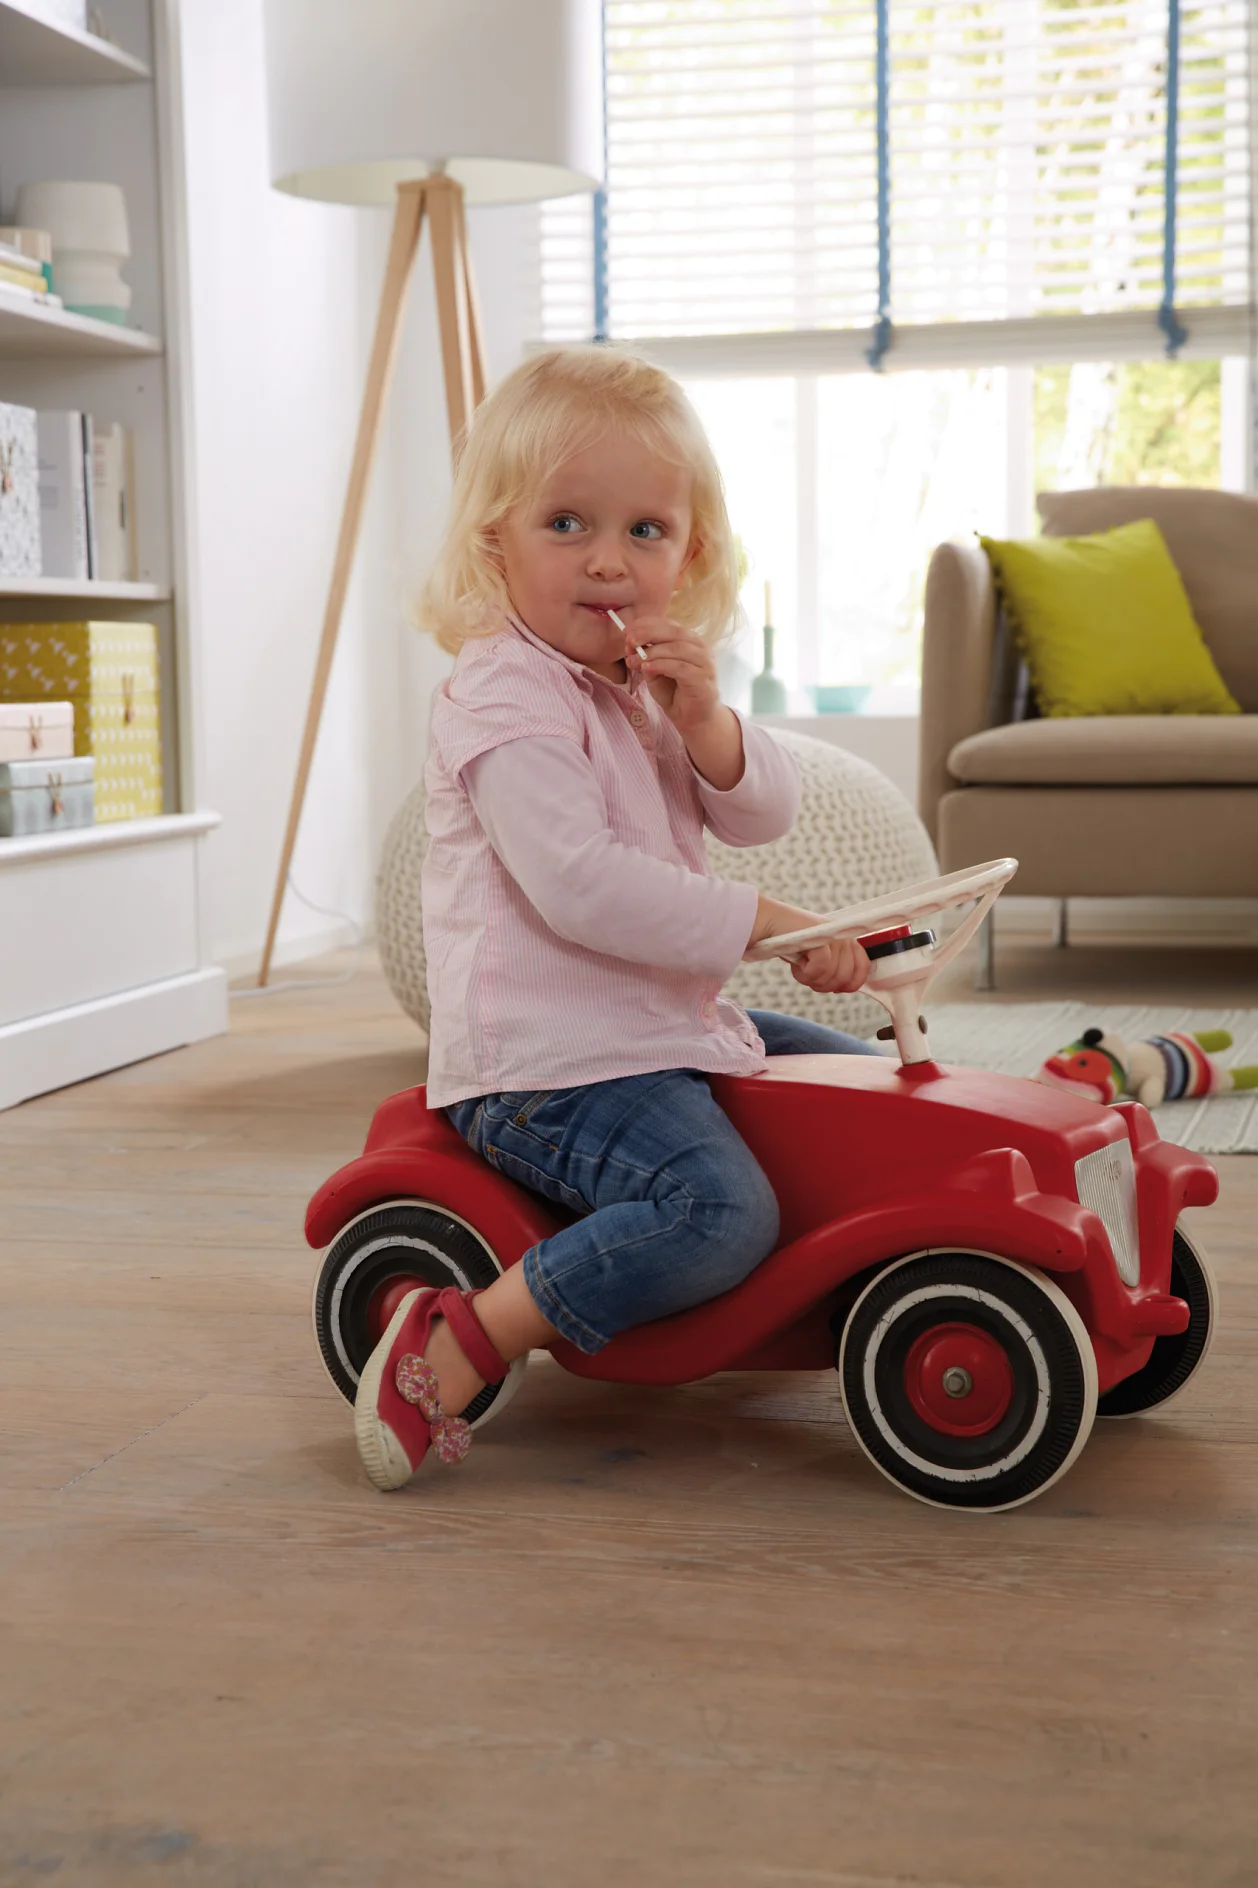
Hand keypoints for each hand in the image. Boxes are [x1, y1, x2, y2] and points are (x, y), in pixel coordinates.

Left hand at [626, 616, 720, 736]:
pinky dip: (661, 665)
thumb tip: (630, 645)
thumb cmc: (675, 693)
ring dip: (651, 652)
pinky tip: (646, 668)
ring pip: (677, 648)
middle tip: (629, 641)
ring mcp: (705, 663)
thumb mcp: (655, 672)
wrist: (693, 719)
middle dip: (648, 634)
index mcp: (690, 641)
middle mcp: (701, 648)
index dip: (647, 625)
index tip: (627, 630)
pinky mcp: (703, 679)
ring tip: (634, 660)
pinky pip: (680, 667)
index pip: (669, 625)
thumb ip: (646, 657)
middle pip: (674, 632)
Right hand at [745, 894, 869, 994]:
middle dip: (826, 985)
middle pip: (846, 976)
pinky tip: (796, 964)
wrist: (768, 923)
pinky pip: (820, 969)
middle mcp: (843, 936)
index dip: (852, 984)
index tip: (836, 989)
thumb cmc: (789, 942)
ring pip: (833, 975)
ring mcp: (833, 936)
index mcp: (845, 938)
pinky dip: (805, 973)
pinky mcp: (820, 939)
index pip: (862, 966)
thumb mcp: (816, 954)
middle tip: (809, 977)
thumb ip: (833, 966)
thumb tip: (844, 986)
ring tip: (800, 968)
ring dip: (812, 979)